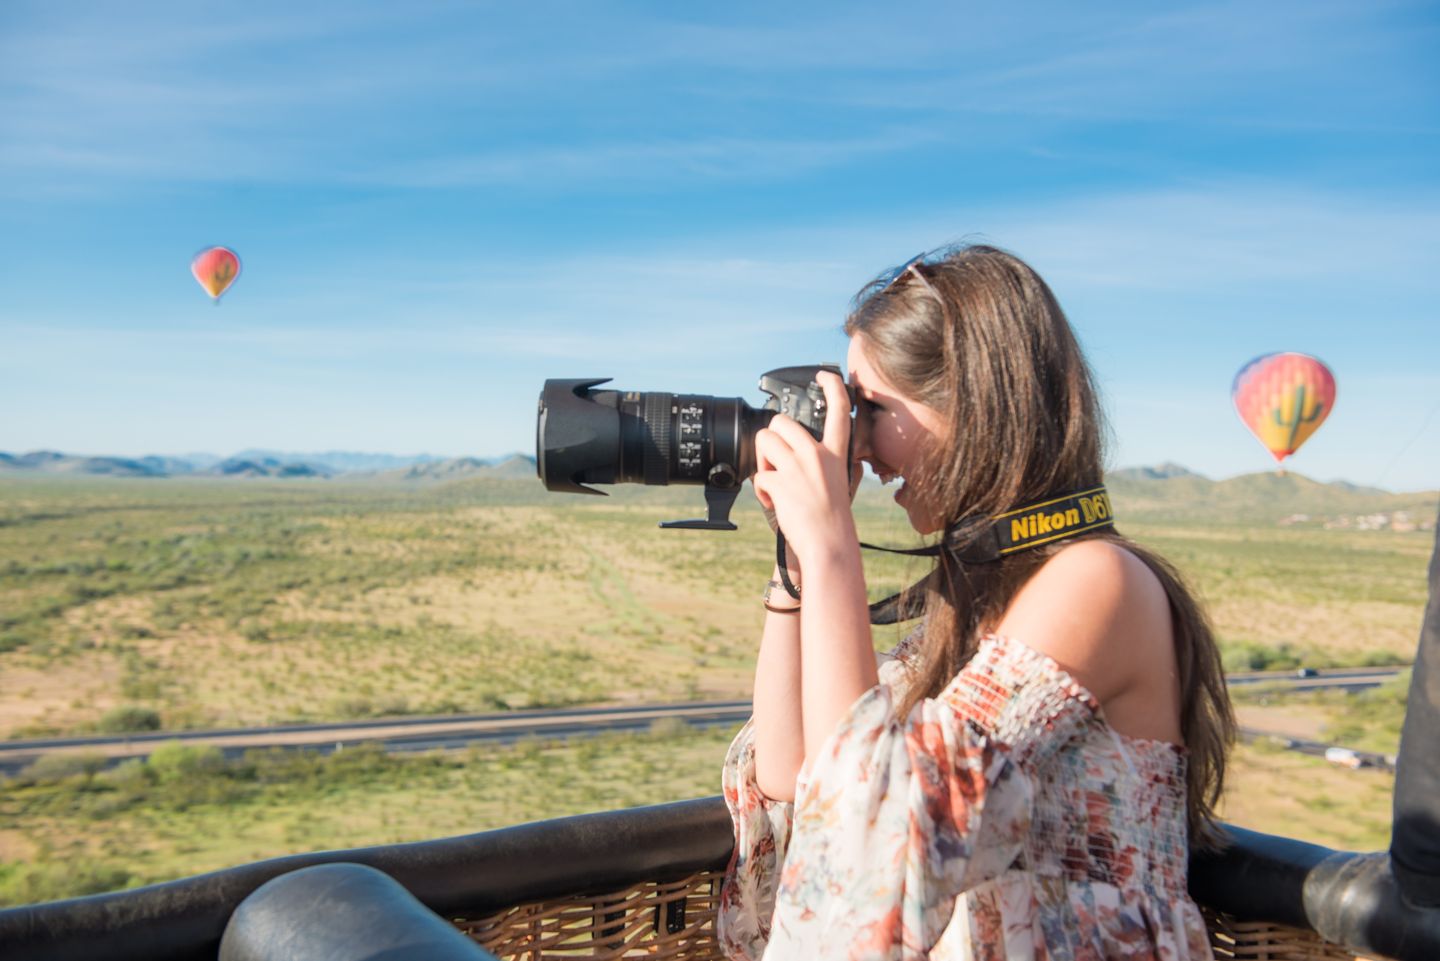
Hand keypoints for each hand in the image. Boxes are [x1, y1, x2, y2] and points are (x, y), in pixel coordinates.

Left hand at [751, 371, 858, 566]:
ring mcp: (797, 467)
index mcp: (836, 453)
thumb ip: (825, 462)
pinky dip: (762, 491)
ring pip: (764, 441)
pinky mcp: (779, 482)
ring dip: (763, 461)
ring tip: (775, 481)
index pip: (839, 409)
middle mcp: (817, 454)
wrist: (828, 544)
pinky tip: (775, 502)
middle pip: (781, 422)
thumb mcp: (840, 482)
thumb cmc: (833, 519)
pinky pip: (758, 475)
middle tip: (776, 459)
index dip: (832, 385)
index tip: (824, 375)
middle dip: (771, 437)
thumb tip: (799, 452)